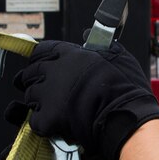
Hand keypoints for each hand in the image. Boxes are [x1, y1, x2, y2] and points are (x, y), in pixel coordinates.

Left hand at [7, 40, 158, 159]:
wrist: (128, 118)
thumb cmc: (127, 89)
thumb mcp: (118, 56)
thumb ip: (99, 44)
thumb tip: (86, 34)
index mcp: (70, 55)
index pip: (42, 50)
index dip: (38, 58)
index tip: (37, 63)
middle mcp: (56, 71)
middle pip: (30, 73)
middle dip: (33, 80)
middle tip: (43, 89)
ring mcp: (50, 95)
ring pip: (30, 96)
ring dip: (38, 102)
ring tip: (52, 108)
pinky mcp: (48, 118)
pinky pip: (35, 121)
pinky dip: (43, 124)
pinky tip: (55, 124)